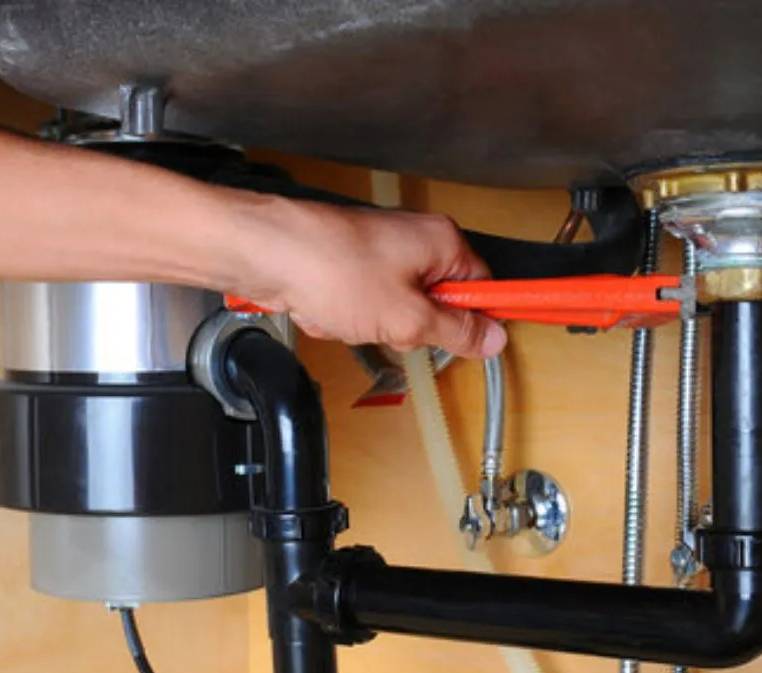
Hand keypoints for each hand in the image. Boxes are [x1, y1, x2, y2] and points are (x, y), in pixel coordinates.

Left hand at [227, 195, 506, 357]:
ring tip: (351, 315)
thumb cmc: (334, 271)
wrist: (267, 254)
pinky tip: (329, 311)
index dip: (473, 320)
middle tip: (390, 324)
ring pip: (398, 311)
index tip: (469, 344)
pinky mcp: (351, 265)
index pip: (482, 287)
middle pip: (438, 305)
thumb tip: (494, 339)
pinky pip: (366, 307)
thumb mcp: (408, 318)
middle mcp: (416, 241)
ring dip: (374, 326)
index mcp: (442, 242)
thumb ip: (457, 331)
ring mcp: (381, 252)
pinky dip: (348, 318)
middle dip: (410, 327)